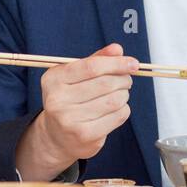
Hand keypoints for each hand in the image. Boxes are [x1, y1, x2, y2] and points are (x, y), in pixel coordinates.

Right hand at [17, 43, 135, 179]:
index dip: (116, 63)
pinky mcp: (84, 135)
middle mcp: (57, 100)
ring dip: (124, 95)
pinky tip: (115, 109)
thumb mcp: (76, 76)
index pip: (92, 67)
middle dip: (123, 79)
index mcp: (53, 79)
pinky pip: (118, 116)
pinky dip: (123, 110)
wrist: (57, 137)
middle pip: (106, 83)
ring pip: (114, 100)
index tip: (133, 63)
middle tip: (126, 80)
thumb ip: (96, 60)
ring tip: (120, 94)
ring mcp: (69, 120)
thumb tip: (117, 49)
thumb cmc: (69, 100)